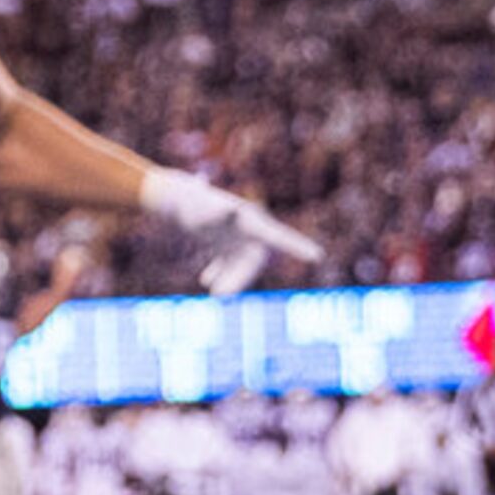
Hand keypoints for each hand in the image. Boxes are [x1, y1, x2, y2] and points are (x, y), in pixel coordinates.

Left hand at [138, 169, 321, 296]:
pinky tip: (207, 280)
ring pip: (240, 265)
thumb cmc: (191, 201)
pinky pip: (227, 263)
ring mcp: (235, 237)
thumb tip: (232, 208)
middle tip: (219, 295)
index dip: (299, 247)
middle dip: (241, 279)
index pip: (280, 237)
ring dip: (230, 280)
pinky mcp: (222, 242)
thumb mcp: (205, 206)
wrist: (175, 198)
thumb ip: (219, 212)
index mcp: (252, 221)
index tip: (318, 256)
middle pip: (254, 261)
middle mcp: (248, 230)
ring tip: (213, 292)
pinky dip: (219, 273)